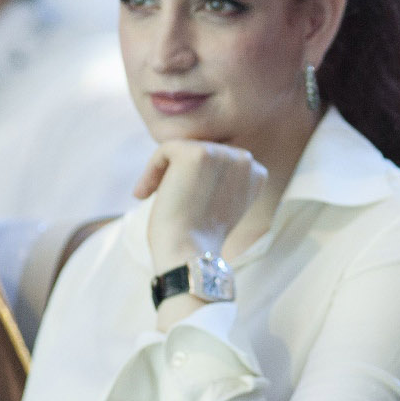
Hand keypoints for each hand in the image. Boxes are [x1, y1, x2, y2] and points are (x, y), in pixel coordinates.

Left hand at [138, 141, 266, 272]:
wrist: (189, 251)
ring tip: (153, 198)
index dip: (198, 178)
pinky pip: (165, 150)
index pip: (219, 160)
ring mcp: (223, 154)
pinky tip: (143, 195)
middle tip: (167, 200)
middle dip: (180, 173)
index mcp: (256, 173)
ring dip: (164, 173)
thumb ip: (219, 179)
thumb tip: (194, 163)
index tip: (185, 202)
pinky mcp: (198, 153)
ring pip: (182, 149)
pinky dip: (151, 171)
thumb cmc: (199, 236)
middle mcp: (246, 160)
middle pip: (201, 150)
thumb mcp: (221, 203)